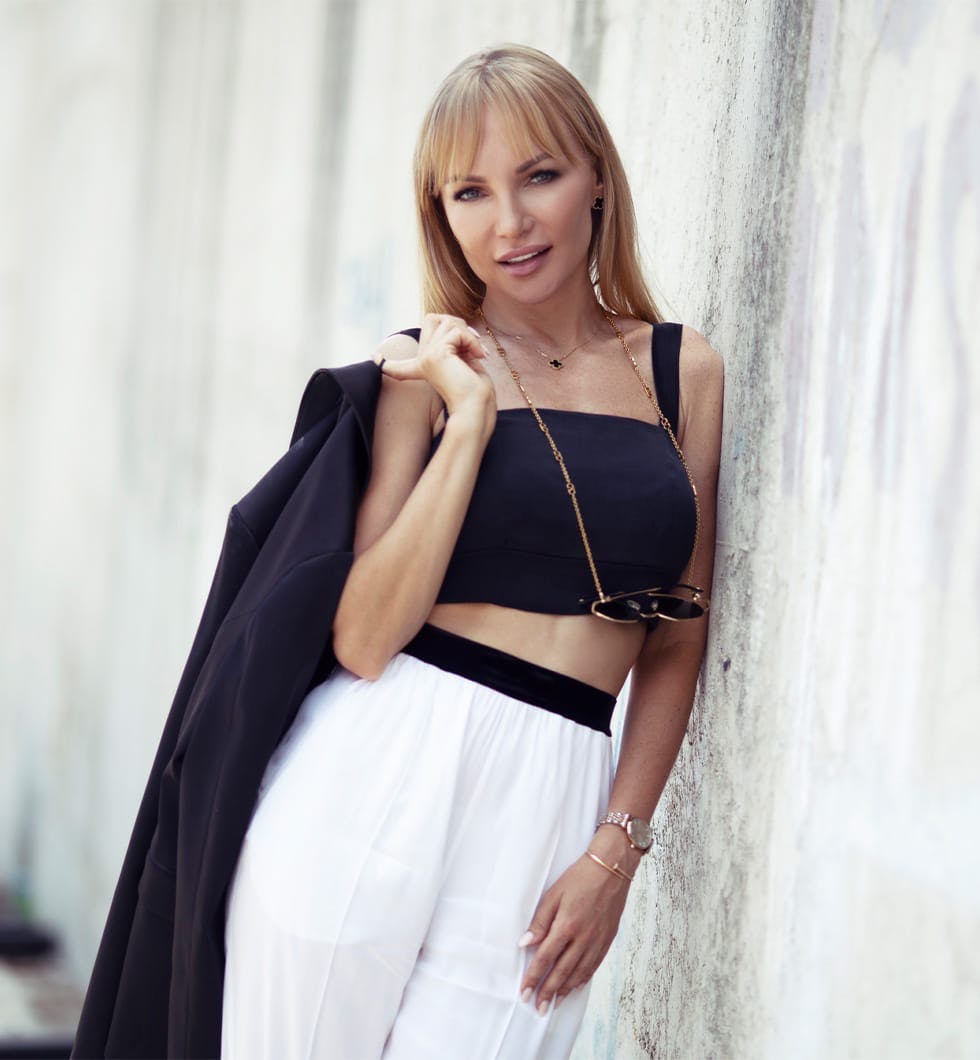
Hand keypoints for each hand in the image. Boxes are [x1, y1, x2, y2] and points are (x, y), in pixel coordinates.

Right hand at [380, 313, 494, 417]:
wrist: (476, 407)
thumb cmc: (476, 389)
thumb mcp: (463, 360)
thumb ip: (454, 342)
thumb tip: (450, 322)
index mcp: (426, 366)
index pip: (404, 359)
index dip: (388, 360)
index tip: (374, 358)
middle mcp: (422, 361)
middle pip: (434, 319)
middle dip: (458, 325)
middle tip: (473, 347)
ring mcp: (426, 357)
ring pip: (449, 323)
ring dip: (469, 335)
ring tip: (476, 354)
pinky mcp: (435, 356)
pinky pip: (457, 333)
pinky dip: (472, 341)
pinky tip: (478, 356)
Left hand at [517, 848, 631, 1014]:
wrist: (611, 869)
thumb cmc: (580, 877)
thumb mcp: (554, 894)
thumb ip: (540, 921)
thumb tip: (525, 943)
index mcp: (567, 925)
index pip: (545, 958)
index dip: (534, 977)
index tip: (524, 993)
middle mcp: (583, 938)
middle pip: (562, 971)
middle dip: (547, 992)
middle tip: (537, 1008)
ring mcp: (597, 941)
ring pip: (578, 973)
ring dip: (564, 991)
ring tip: (553, 1004)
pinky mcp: (607, 940)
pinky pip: (593, 966)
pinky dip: (582, 980)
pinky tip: (574, 987)